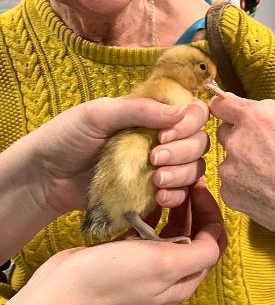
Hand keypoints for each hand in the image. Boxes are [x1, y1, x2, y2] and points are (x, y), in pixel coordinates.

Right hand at [8, 182, 226, 304]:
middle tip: (184, 181)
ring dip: (174, 207)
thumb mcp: (166, 264)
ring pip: (171, 229)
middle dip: (195, 207)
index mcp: (185, 279)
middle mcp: (169, 274)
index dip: (211, 213)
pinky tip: (142, 198)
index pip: (214, 241)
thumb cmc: (115, 277)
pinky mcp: (125, 254)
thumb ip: (199, 252)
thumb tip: (215, 238)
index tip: (197, 188)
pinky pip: (146, 229)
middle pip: (196, 234)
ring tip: (165, 186)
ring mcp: (146, 264)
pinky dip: (149, 213)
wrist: (64, 290)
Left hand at [36, 96, 209, 215]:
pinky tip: (159, 196)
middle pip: (199, 141)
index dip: (190, 122)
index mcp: (151, 114)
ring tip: (157, 179)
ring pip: (195, 168)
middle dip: (184, 150)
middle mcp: (161, 138)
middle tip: (155, 158)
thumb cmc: (65, 138)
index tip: (166, 133)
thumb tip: (180, 112)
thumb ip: (138, 109)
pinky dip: (177, 195)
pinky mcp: (151, 192)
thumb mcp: (97, 114)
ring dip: (183, 173)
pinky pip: (181, 194)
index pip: (192, 112)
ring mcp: (158, 167)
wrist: (44, 178)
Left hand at [209, 91, 274, 242]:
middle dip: (240, 137)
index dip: (227, 108)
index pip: (222, 104)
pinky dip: (244, 184)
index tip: (229, 113)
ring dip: (242, 163)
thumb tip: (250, 105)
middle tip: (266, 151)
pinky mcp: (229, 193)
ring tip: (271, 174)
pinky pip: (231, 182)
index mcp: (258, 118)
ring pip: (228, 158)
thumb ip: (272, 111)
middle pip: (224, 131)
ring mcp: (231, 169)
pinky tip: (267, 189)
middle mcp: (239, 141)